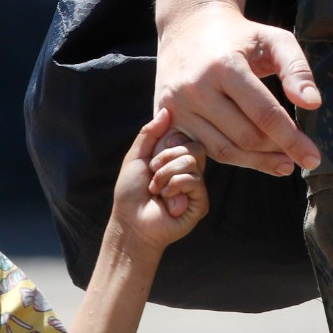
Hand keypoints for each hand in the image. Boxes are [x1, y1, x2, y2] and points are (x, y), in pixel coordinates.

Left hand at [111, 109, 209, 252]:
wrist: (130, 222)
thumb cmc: (131, 192)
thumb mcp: (136, 156)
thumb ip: (150, 133)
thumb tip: (166, 110)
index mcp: (177, 160)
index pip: (186, 137)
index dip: (169, 143)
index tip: (154, 157)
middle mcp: (190, 171)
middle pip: (194, 147)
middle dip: (167, 158)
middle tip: (153, 173)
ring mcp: (197, 187)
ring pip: (192, 162)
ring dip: (166, 175)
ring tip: (156, 190)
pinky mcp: (201, 203)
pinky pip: (194, 180)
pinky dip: (174, 187)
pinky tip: (167, 200)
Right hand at [154, 4, 321, 175]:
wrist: (188, 25)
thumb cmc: (238, 35)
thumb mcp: (273, 39)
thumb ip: (296, 69)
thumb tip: (313, 104)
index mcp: (224, 66)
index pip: (264, 114)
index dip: (292, 139)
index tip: (313, 158)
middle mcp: (195, 88)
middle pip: (245, 137)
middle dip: (277, 150)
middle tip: (298, 155)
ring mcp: (176, 106)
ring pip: (224, 151)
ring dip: (257, 162)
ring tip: (282, 162)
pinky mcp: (166, 117)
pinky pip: (202, 151)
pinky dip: (230, 160)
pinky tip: (252, 160)